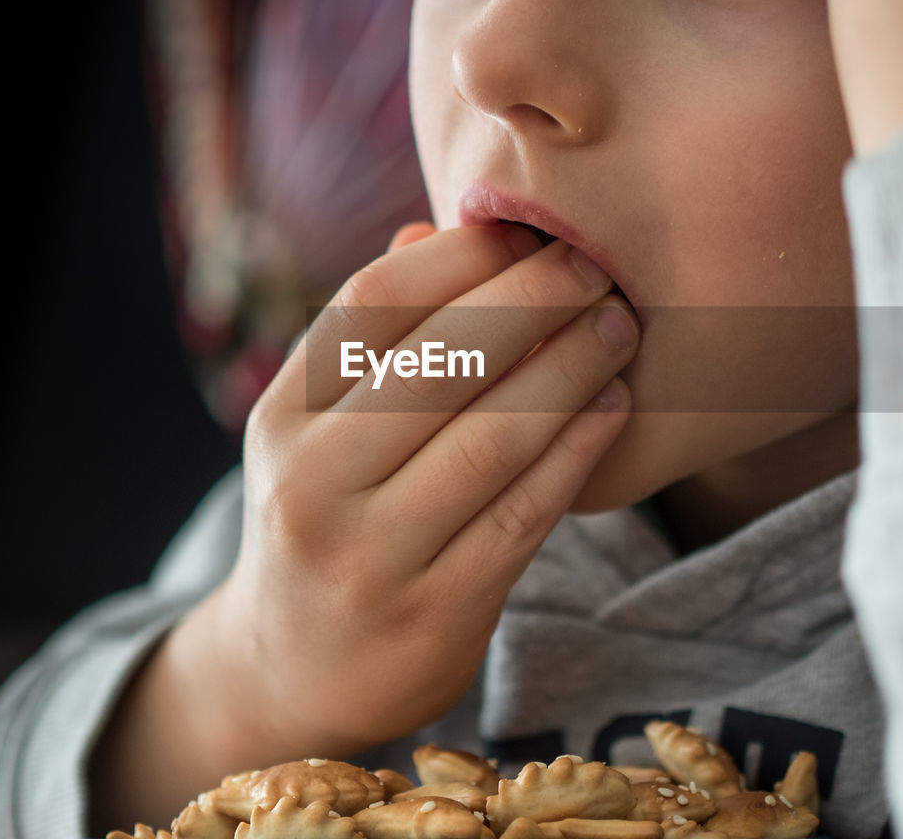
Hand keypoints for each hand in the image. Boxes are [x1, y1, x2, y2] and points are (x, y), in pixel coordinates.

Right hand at [219, 220, 638, 756]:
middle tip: (598, 269)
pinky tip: (612, 408)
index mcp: (283, 416)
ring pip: (493, 439)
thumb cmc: (327, 516)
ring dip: (570, 370)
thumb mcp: (318, 427)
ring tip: (619, 329)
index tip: (532, 231)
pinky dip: (577, 452)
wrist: (293, 670)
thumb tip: (430, 232)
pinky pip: (524, 514)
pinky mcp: (435, 613)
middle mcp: (312, 482)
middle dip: (534, 301)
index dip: (462, 257)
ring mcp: (370, 555)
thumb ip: (373, 339)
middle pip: (441, 362)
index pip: (373, 304)